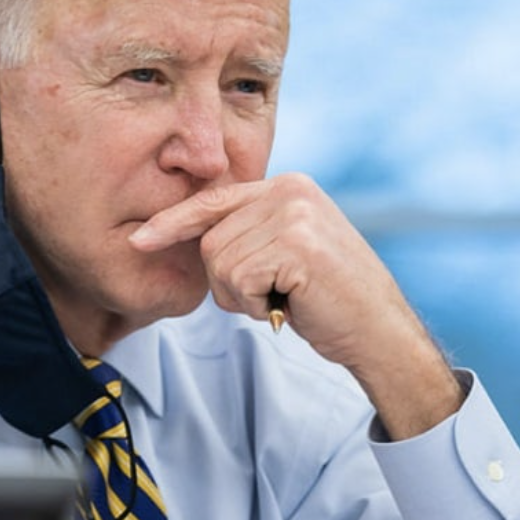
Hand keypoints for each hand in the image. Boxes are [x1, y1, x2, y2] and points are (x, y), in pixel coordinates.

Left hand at [129, 174, 463, 437]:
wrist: (379, 332)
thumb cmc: (329, 302)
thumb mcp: (287, 253)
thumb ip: (250, 234)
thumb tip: (193, 236)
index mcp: (287, 187)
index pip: (214, 201)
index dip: (174, 223)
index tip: (139, 240)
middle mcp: (289, 190)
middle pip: (210, 240)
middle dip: (229, 283)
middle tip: (274, 295)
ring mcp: (294, 213)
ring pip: (219, 263)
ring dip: (243, 297)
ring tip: (286, 298)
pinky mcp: (296, 243)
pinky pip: (238, 280)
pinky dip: (256, 306)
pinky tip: (291, 305)